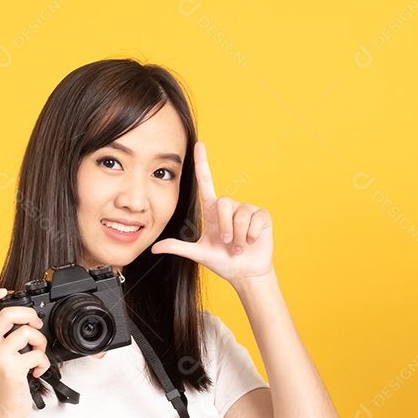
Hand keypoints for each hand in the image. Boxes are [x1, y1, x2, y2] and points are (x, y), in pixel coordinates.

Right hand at [0, 287, 50, 417]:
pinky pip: (37, 353)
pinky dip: (44, 362)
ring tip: (38, 352)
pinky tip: (37, 370)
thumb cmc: (3, 384)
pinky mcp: (11, 368)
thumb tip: (21, 317)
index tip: (2, 291)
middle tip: (35, 323)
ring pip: (26, 331)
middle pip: (6, 312)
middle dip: (28, 314)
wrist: (3, 411)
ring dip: (40, 341)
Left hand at [151, 141, 272, 284]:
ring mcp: (247, 209)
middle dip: (226, 227)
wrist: (245, 273)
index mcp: (213, 210)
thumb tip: (154, 247)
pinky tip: (252, 241)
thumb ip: (178, 247)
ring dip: (239, 235)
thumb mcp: (199, 253)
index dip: (202, 163)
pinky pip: (256, 218)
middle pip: (225, 202)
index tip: (198, 145)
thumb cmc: (222, 261)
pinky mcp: (262, 215)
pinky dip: (252, 234)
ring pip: (240, 214)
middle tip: (228, 244)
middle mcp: (229, 206)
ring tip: (239, 247)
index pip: (206, 181)